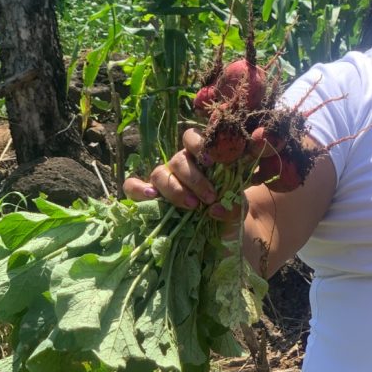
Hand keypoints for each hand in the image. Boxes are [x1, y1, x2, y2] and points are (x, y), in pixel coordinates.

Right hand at [122, 128, 240, 221]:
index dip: (199, 144)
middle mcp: (181, 166)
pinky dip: (139, 189)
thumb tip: (215, 208)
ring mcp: (163, 180)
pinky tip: (152, 197)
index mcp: (201, 158)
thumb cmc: (227, 212)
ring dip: (174, 189)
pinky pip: (133, 186)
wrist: (219, 233)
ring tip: (192, 206)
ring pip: (159, 173)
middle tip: (209, 197)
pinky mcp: (148, 196)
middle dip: (194, 179)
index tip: (212, 161)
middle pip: (178, 160)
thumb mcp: (238, 209)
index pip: (193, 138)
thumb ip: (233, 205)